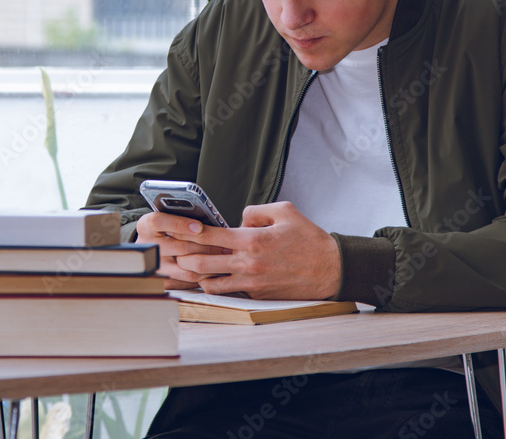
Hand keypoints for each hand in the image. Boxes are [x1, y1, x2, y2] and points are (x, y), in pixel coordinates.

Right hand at [136, 212, 230, 289]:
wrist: (153, 245)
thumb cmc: (167, 227)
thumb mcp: (169, 216)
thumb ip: (182, 216)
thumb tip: (207, 222)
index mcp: (147, 225)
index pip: (159, 222)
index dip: (180, 224)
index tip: (199, 227)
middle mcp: (147, 245)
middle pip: (178, 246)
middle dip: (205, 245)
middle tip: (224, 245)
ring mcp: (155, 264)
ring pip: (185, 265)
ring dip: (207, 260)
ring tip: (223, 256)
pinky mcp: (163, 278)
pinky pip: (186, 279)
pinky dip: (203, 273)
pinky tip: (215, 267)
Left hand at [173, 201, 341, 299]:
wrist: (330, 269)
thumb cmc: (309, 239)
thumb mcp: (285, 211)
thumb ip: (255, 211)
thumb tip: (237, 219)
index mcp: (252, 240)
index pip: (210, 235)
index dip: (189, 232)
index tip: (176, 229)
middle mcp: (248, 263)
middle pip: (202, 262)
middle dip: (185, 256)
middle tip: (175, 251)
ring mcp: (252, 282)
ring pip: (211, 282)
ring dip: (198, 275)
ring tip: (190, 267)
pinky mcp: (258, 294)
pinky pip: (229, 291)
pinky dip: (217, 285)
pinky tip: (211, 278)